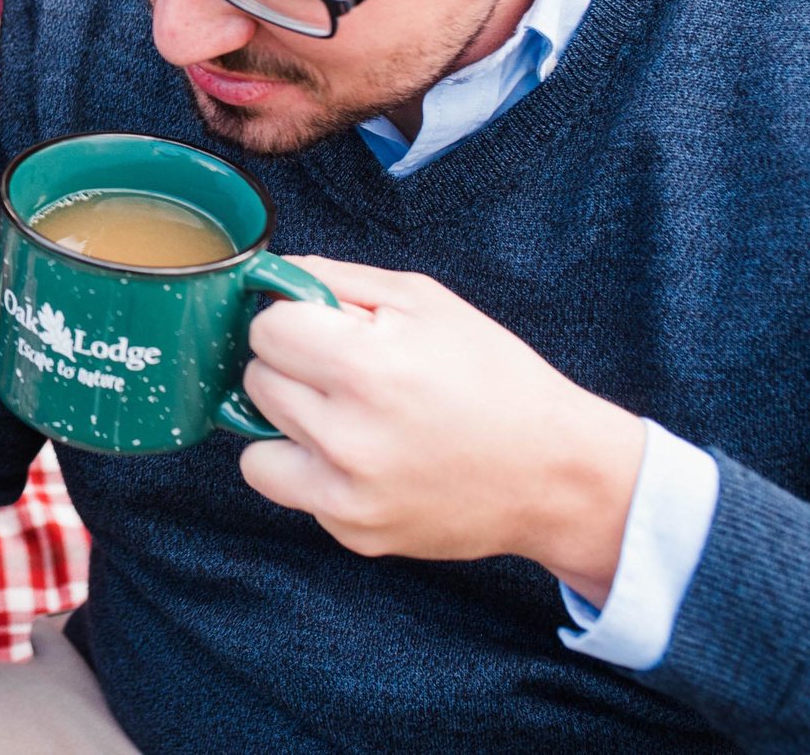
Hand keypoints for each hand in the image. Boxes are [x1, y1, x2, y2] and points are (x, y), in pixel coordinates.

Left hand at [235, 256, 644, 605]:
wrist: (554, 473)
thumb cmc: (494, 377)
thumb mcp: (424, 301)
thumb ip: (335, 280)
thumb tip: (270, 278)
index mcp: (364, 367)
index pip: (266, 330)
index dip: (292, 320)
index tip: (324, 328)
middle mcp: (347, 436)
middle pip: (257, 381)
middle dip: (293, 367)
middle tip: (346, 372)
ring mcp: (346, 493)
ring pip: (255, 442)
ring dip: (289, 423)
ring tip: (346, 416)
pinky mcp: (352, 532)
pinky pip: (290, 488)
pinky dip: (314, 470)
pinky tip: (367, 458)